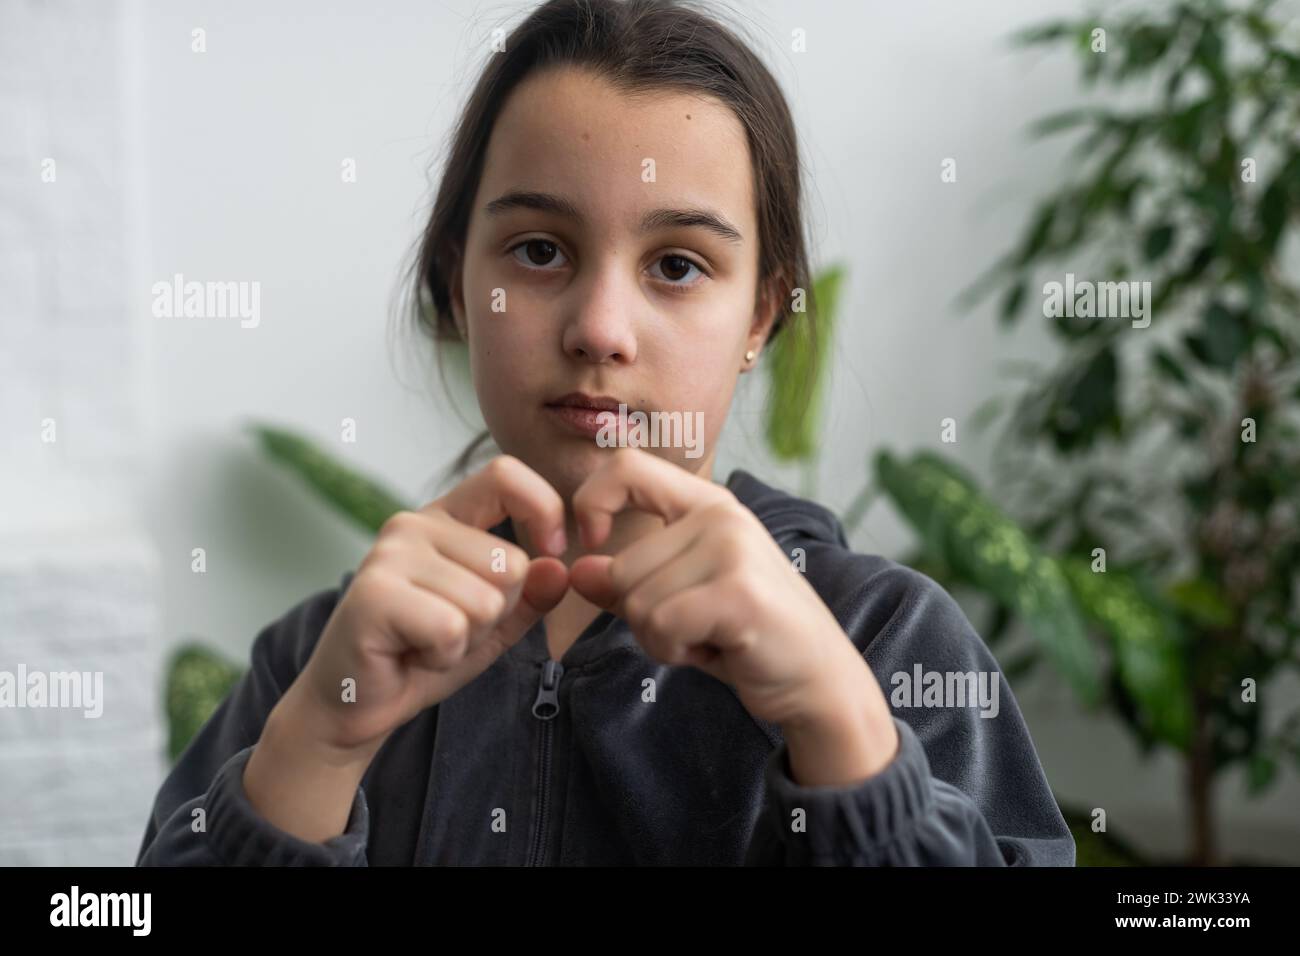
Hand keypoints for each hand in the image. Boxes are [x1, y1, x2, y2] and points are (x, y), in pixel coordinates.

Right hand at [287, 455, 570, 756]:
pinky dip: (444, 655)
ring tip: (427, 642)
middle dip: (496, 614)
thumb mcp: (493, 624)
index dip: (543, 508)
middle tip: (448, 630)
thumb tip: (560, 567)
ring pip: (486, 601)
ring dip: (468, 639)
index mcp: (444, 518)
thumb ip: (531, 595)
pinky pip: (452, 628)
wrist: (355, 705)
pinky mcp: (374, 595)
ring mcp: (389, 556)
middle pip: (512, 563)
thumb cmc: (423, 655)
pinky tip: (411, 655)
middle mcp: (412, 525)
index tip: (553, 548)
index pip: (504, 475)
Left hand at [566, 448, 886, 731]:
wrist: (817, 681)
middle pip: (621, 567)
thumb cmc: (745, 638)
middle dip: (641, 616)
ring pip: (636, 602)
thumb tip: (579, 570)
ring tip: (710, 637)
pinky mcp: (738, 592)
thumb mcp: (679, 601)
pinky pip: (660, 626)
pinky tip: (716, 651)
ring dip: (660, 639)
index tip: (595, 542)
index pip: (625, 466)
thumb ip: (628, 583)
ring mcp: (733, 549)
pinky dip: (675, 652)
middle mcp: (721, 515)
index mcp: (707, 504)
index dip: (592, 502)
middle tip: (694, 627)